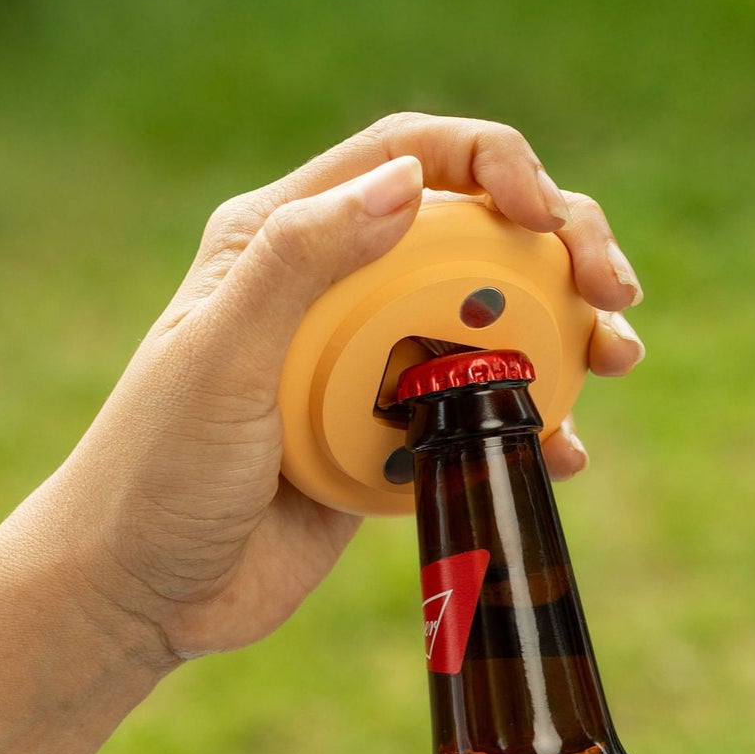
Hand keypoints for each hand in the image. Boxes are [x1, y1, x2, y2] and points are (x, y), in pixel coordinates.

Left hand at [31, 114, 646, 667]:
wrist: (137, 595)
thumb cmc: (155, 470)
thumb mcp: (219, 357)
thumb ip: (303, 261)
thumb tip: (410, 181)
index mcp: (286, 236)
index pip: (415, 158)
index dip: (500, 164)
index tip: (549, 218)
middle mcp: (341, 285)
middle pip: (480, 231)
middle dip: (565, 244)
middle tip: (617, 291)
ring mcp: (375, 363)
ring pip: (501, 318)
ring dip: (571, 329)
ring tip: (618, 360)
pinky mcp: (398, 439)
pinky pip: (488, 413)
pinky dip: (541, 424)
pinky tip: (567, 453)